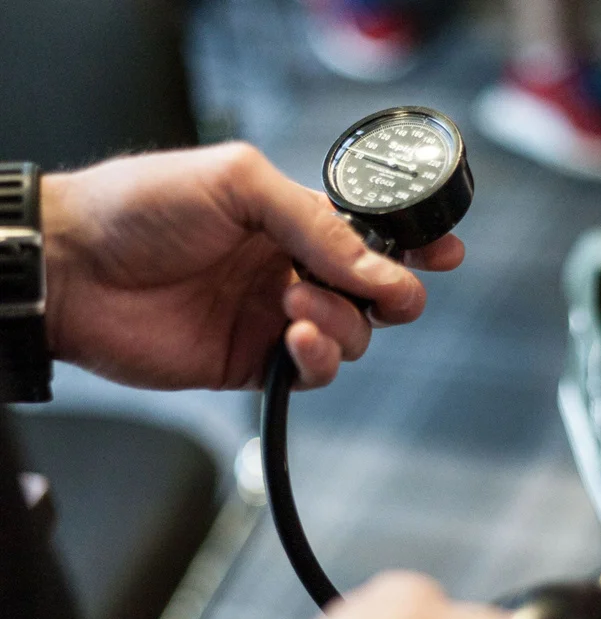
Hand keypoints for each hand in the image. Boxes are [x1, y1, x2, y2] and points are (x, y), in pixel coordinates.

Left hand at [41, 143, 462, 389]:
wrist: (76, 269)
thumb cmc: (143, 207)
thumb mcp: (240, 183)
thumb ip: (315, 223)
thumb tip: (377, 266)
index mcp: (293, 220)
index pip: (371, 236)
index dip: (414, 246)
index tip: (445, 253)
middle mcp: (292, 269)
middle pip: (375, 294)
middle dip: (391, 294)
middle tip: (382, 290)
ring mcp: (276, 318)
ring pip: (351, 337)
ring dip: (339, 321)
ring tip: (291, 299)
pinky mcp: (254, 361)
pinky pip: (312, 373)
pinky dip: (316, 358)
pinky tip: (293, 335)